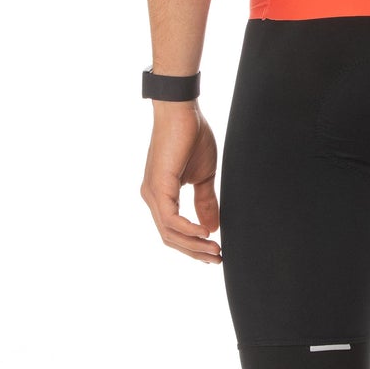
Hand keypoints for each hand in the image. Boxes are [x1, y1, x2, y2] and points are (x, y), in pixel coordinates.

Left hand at [140, 103, 221, 263]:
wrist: (183, 110)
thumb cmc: (192, 136)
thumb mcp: (204, 176)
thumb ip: (205, 202)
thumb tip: (212, 228)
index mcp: (161, 195)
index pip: (173, 231)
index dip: (193, 246)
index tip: (215, 253)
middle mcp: (152, 197)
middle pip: (170, 237)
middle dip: (194, 252)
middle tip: (217, 258)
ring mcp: (152, 193)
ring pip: (169, 232)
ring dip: (193, 245)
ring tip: (215, 250)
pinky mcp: (158, 186)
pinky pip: (170, 219)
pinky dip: (188, 230)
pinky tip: (205, 234)